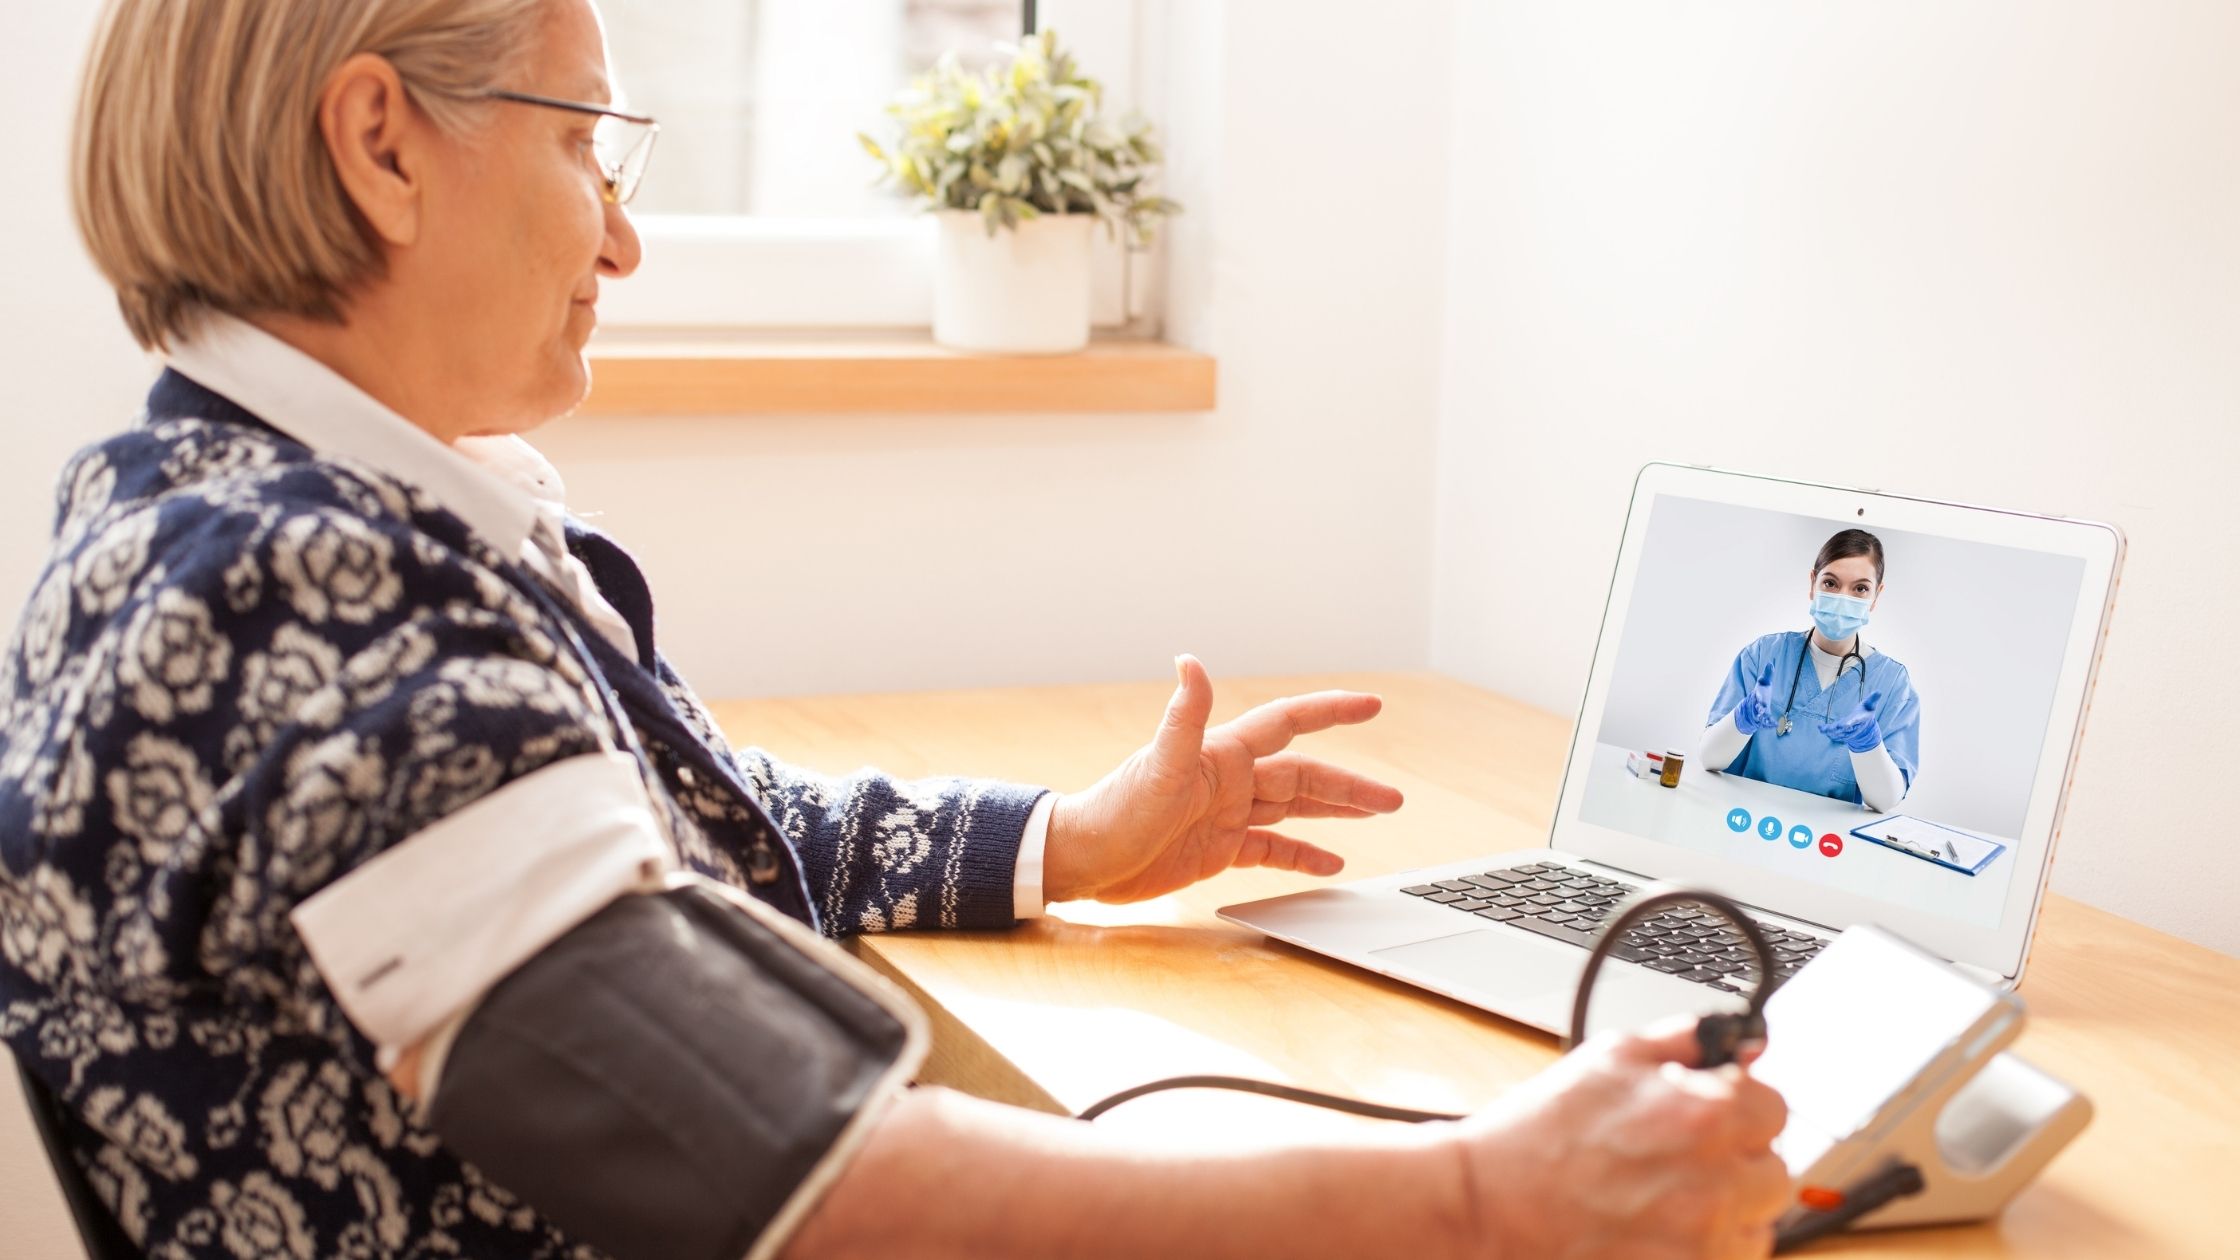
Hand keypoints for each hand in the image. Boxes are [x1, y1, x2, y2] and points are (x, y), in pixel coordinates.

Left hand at [1041, 655, 1403, 903]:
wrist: (1084, 859)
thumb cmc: (1115, 811)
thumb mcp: (1158, 767)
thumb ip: (1183, 716)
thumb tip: (1190, 660)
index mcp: (1223, 754)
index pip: (1288, 723)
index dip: (1329, 711)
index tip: (1372, 705)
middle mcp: (1231, 780)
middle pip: (1304, 775)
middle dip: (1349, 785)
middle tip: (1393, 799)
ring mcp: (1226, 814)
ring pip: (1294, 808)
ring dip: (1335, 812)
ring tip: (1377, 816)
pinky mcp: (1218, 848)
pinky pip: (1272, 848)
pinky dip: (1301, 853)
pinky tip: (1331, 863)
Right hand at [1454, 1016, 1790, 1259]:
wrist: (1489, 1205)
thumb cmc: (1540, 1135)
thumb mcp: (1609, 1058)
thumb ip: (1685, 1042)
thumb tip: (1740, 1041)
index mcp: (1705, 1114)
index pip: (1775, 1108)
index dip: (1741, 1107)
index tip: (1713, 1115)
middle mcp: (1716, 1181)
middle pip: (1775, 1172)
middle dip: (1739, 1161)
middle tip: (1685, 1159)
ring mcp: (1704, 1240)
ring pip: (1759, 1224)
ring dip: (1729, 1210)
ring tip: (1669, 1199)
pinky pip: (1731, 1259)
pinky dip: (1708, 1247)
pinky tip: (1663, 1230)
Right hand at [1734, 665, 1778, 734]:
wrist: (1755, 700)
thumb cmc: (1762, 689)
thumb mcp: (1764, 680)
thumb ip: (1768, 673)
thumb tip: (1770, 662)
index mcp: (1758, 695)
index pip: (1757, 697)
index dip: (1759, 698)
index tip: (1760, 701)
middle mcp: (1757, 704)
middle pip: (1757, 708)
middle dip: (1759, 710)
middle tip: (1761, 712)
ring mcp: (1760, 712)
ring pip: (1761, 717)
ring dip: (1763, 719)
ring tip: (1769, 722)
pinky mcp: (1764, 717)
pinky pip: (1766, 722)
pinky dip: (1770, 724)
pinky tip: (1776, 726)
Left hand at [1817, 691, 1883, 753]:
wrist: (1866, 726)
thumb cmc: (1866, 712)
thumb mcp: (1871, 704)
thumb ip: (1873, 698)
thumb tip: (1879, 691)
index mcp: (1859, 720)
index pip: (1855, 722)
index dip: (1849, 723)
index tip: (1844, 725)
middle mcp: (1853, 727)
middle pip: (1844, 730)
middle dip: (1837, 729)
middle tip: (1830, 728)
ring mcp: (1847, 732)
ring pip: (1838, 733)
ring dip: (1830, 732)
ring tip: (1822, 729)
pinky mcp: (1842, 733)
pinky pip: (1834, 734)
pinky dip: (1827, 732)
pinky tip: (1820, 728)